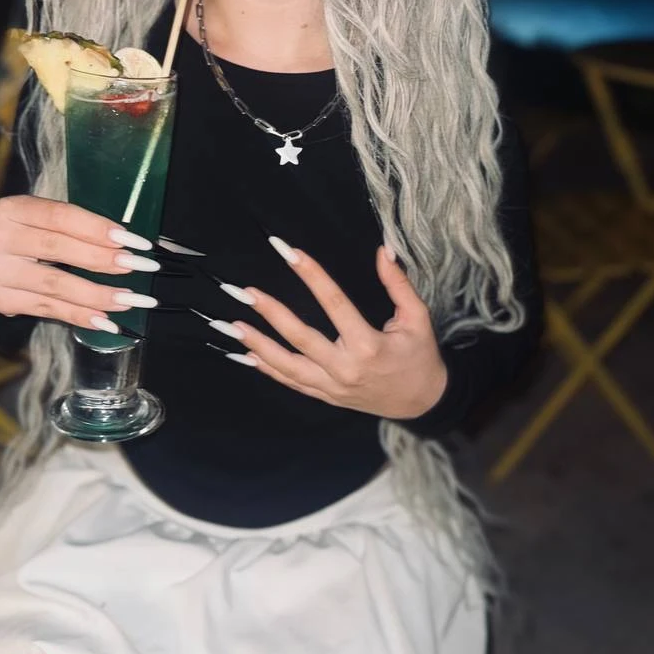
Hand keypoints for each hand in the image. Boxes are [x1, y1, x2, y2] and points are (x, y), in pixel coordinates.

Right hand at [0, 195, 160, 334]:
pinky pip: (48, 309)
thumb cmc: (26, 237)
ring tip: (128, 299)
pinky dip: (80, 316)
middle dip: (102, 259)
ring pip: (55, 285)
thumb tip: (125, 243)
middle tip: (137, 266)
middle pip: (58, 249)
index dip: (96, 228)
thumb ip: (75, 227)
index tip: (129, 239)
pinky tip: (105, 320)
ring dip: (97, 294)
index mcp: (11, 209)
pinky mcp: (0, 299)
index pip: (60, 216)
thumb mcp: (41, 220)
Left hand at [230, 243, 446, 418]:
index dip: (311, 275)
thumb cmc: (419, 356)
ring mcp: (333, 386)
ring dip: (257, 344)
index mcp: (368, 345)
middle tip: (245, 291)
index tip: (289, 251)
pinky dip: (266, 369)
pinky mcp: (326, 396)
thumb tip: (382, 250)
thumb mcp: (417, 318)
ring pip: (287, 365)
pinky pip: (291, 383)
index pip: (334, 303)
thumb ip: (398, 284)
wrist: (422, 402)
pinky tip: (245, 354)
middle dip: (270, 312)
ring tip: (232, 325)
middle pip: (300, 337)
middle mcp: (345, 368)